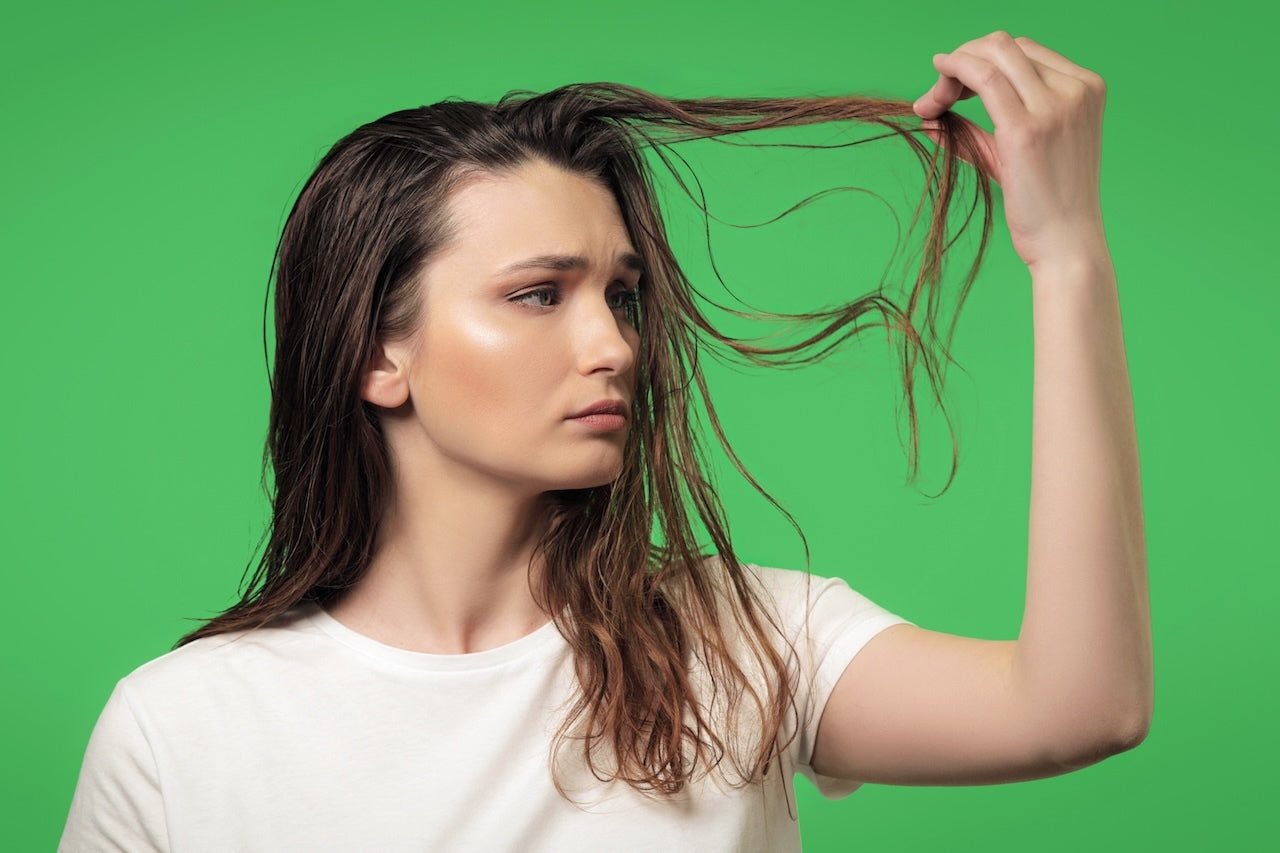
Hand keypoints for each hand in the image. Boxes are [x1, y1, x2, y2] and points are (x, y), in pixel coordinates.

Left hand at [912, 32, 1108, 272]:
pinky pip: (983, 78)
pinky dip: (953, 73)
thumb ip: (982, 127)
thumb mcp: (1019, 152)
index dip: (980, 60)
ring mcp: (1055, 105)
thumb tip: (931, 113)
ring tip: (931, 102)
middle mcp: (1075, 88)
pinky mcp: (1026, 129)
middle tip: (935, 96)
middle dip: (962, 60)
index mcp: (1086, 87)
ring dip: (952, 70)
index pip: (1023, 51)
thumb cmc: (1045, 203)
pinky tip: (934, 91)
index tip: (953, 90)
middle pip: (1005, 45)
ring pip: (992, 53)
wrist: (1066, 243)